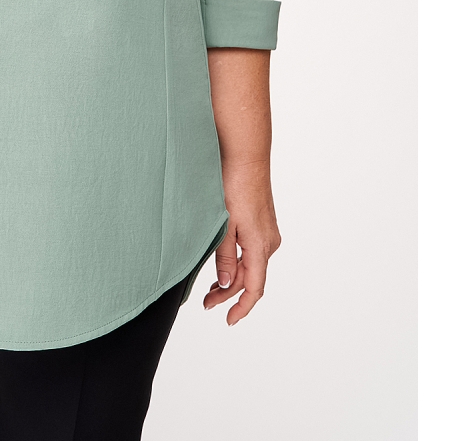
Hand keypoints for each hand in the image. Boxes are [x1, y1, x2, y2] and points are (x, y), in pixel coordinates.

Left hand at [203, 160, 280, 324]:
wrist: (246, 156)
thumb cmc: (234, 185)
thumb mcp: (224, 224)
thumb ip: (225, 256)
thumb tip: (227, 284)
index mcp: (260, 246)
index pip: (254, 288)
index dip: (241, 307)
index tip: (228, 320)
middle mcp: (269, 242)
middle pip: (252, 278)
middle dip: (229, 293)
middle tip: (206, 302)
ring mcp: (268, 232)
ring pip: (252, 264)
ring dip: (234, 277)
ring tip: (211, 287)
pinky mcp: (263, 223)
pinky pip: (252, 250)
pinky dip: (239, 261)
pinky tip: (225, 261)